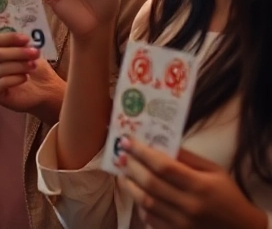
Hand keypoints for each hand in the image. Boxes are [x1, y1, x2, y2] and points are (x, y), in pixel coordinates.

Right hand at [0, 31, 64, 120]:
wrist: (41, 89)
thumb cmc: (30, 66)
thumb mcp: (26, 50)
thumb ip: (21, 42)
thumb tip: (23, 35)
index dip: (8, 38)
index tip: (26, 39)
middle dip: (17, 52)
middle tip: (35, 52)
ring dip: (19, 65)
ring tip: (34, 65)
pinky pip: (1, 83)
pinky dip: (16, 78)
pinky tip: (26, 77)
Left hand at [120, 140, 267, 228]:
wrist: (240, 228)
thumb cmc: (227, 195)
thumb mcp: (213, 171)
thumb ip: (187, 157)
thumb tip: (158, 143)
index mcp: (200, 186)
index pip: (163, 166)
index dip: (142, 153)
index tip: (127, 141)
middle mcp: (189, 205)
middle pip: (150, 183)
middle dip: (131, 166)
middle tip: (120, 155)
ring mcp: (181, 222)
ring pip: (145, 201)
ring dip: (129, 184)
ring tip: (122, 172)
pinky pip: (149, 217)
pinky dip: (139, 203)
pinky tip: (136, 192)